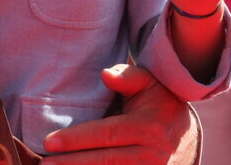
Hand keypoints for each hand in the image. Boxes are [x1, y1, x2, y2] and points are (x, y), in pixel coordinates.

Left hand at [42, 64, 198, 163]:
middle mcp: (151, 154)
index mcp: (147, 127)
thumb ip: (127, 76)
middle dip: (72, 163)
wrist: (186, 136)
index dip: (77, 139)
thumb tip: (105, 74)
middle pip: (105, 161)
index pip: (106, 134)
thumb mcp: (149, 82)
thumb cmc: (159, 102)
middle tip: (44, 163)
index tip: (49, 142)